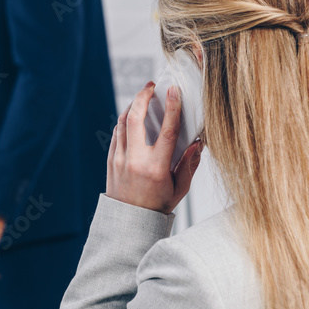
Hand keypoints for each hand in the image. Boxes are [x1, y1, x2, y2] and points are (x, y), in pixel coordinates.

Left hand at [106, 80, 201, 213]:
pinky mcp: (111, 160)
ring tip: (143, 96)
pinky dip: (125, 120)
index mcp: (156, 169)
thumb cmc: (158, 206)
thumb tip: (197, 142)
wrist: (129, 223)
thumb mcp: (180, 189)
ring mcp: (120, 160)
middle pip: (136, 119)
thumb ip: (189, 164)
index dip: (172, 108)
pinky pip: (117, 133)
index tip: (173, 90)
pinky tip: (133, 115)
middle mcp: (135, 161)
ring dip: (132, 105)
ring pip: (123, 123)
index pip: (166, 131)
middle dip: (142, 97)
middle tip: (151, 86)